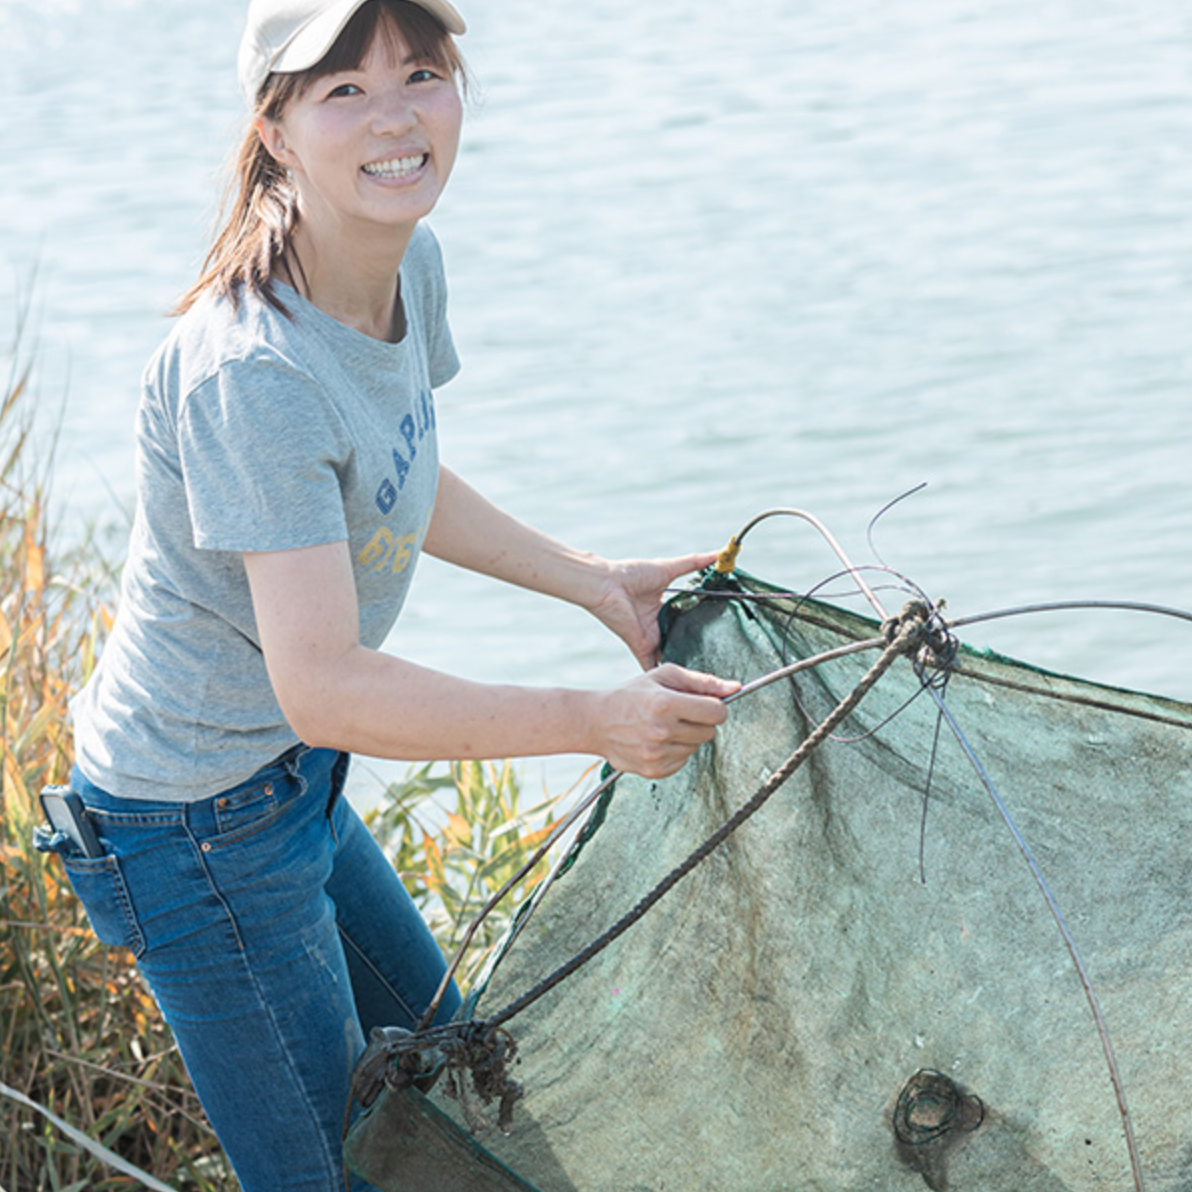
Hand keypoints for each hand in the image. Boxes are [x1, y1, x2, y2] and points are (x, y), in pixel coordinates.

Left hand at [586, 552, 718, 669]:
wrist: (607, 584)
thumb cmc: (632, 573)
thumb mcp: (669, 568)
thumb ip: (694, 563)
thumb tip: (719, 553)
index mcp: (663, 609)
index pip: (685, 621)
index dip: (701, 627)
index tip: (721, 633)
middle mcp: (657, 625)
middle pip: (679, 641)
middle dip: (695, 650)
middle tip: (717, 659)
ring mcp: (649, 637)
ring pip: (669, 656)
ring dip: (682, 666)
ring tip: (704, 678)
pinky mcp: (641, 646)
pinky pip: (653, 666)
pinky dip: (663, 676)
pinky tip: (679, 688)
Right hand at [588, 664, 739, 778]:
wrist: (596, 722)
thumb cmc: (631, 695)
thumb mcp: (663, 676)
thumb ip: (702, 681)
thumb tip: (736, 687)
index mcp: (665, 703)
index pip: (717, 712)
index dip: (715, 706)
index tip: (705, 704)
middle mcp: (662, 731)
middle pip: (710, 731)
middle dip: (700, 721)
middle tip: (680, 713)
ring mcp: (657, 754)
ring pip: (697, 747)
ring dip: (688, 736)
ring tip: (665, 726)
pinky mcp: (654, 770)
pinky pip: (684, 761)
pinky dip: (676, 751)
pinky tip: (658, 740)